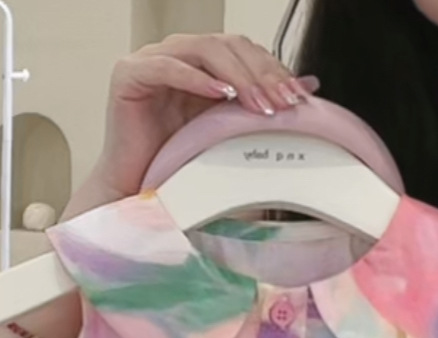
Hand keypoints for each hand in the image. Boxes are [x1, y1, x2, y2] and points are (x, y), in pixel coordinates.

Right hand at [80, 34, 318, 207]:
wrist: (135, 192)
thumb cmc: (174, 165)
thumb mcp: (227, 128)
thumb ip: (259, 102)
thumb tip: (308, 83)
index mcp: (198, 63)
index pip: (243, 50)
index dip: (272, 68)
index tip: (298, 96)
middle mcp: (176, 54)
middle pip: (228, 45)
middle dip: (261, 72)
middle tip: (282, 102)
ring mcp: (150, 60)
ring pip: (204, 50)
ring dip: (237, 75)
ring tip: (258, 104)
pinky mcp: (129, 74)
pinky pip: (169, 67)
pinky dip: (197, 79)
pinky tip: (221, 96)